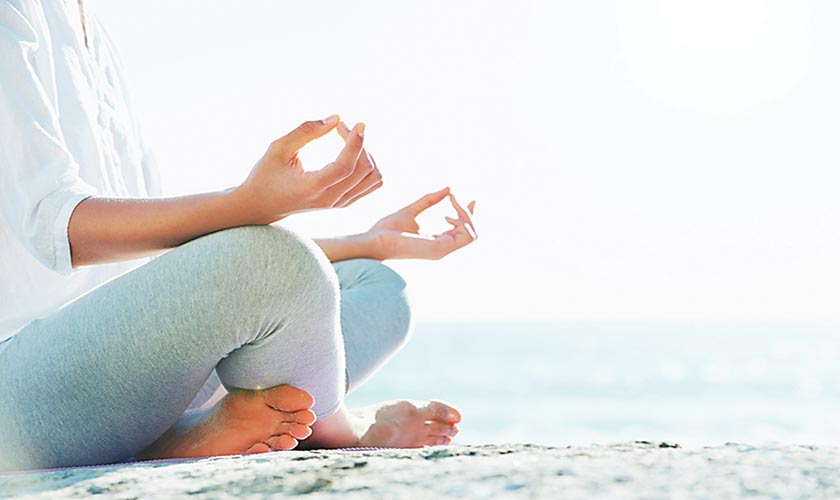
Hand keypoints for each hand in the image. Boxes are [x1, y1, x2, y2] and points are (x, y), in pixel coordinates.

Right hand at [233, 115, 381, 223]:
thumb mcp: (279, 148)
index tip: (360, 123)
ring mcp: (339, 203)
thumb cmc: (267, 174)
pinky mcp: (344, 202)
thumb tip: (337, 118)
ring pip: (373, 178)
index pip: (345, 166)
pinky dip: (368, 165)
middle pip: (364, 170)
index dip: (356, 143)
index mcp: (312, 187)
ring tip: (347, 141)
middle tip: (341, 127)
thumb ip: (306, 131)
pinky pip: (371, 184)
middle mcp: (329, 199)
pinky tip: (351, 153)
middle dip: (359, 143)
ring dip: (367, 154)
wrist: (263, 205)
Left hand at [368, 187, 477, 259]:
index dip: (470, 214)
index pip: (463, 231)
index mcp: (436, 240)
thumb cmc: (387, 230)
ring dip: (466, 215)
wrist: (374, 241)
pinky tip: (448, 212)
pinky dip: (462, 220)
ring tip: (452, 202)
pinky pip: (466, 236)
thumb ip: (430, 200)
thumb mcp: (412, 209)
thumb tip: (448, 188)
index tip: (472, 199)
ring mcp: (442, 249)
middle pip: (471, 232)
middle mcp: (442, 247)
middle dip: (468, 212)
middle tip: (453, 198)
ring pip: (472, 234)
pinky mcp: (440, 248)